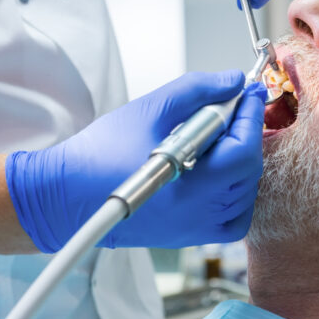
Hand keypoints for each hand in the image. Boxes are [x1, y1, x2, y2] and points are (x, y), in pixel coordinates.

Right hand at [6, 71, 265, 251]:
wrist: (67, 195)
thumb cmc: (101, 152)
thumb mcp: (152, 108)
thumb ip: (198, 90)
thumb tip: (233, 81)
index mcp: (190, 186)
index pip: (243, 149)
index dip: (251, 115)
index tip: (250, 90)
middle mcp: (198, 215)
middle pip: (247, 170)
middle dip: (246, 132)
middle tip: (233, 106)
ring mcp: (196, 229)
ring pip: (244, 192)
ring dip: (240, 159)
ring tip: (219, 134)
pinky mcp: (189, 236)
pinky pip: (231, 215)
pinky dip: (234, 189)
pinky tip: (215, 168)